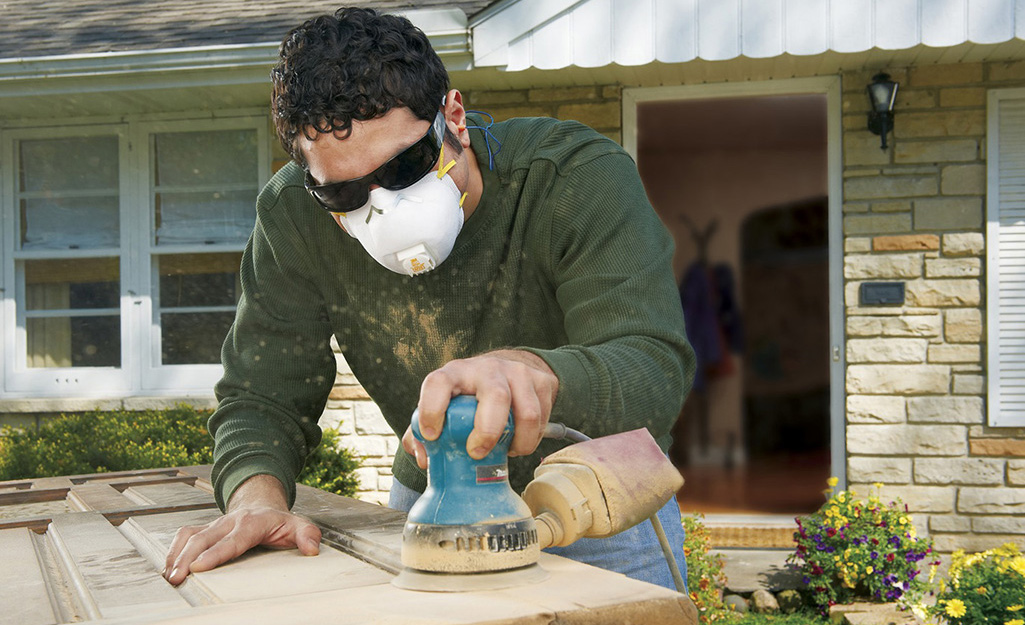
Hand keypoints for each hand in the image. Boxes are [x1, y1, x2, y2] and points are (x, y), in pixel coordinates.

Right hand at [162, 474, 320, 585]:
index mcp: (253, 522)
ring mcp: (214, 524)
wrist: (262, 505)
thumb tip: (312, 549)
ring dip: (176, 555)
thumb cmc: (279, 522)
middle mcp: (229, 521)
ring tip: (168, 576)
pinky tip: (167, 567)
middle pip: (204, 538)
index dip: (216, 553)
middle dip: (188, 557)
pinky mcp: (204, 528)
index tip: (200, 566)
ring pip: (190, 536)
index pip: (233, 539)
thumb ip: (308, 535)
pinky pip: (184, 536)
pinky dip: (173, 550)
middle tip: (177, 578)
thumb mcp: (299, 525)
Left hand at [404, 350, 558, 466]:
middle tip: (477, 453)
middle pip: (496, 396)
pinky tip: (519, 439)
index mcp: (456, 372)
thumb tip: (425, 458)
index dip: (432, 409)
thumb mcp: (445, 405)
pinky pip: (542, 420)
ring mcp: (519, 373)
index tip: (432, 435)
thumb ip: (423, 432)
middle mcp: (488, 368)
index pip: (439, 383)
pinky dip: (531, 439)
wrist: (509, 367)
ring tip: (505, 450)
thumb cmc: (469, 395)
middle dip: (488, 432)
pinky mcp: (543, 382)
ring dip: (518, 443)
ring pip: (528, 414)